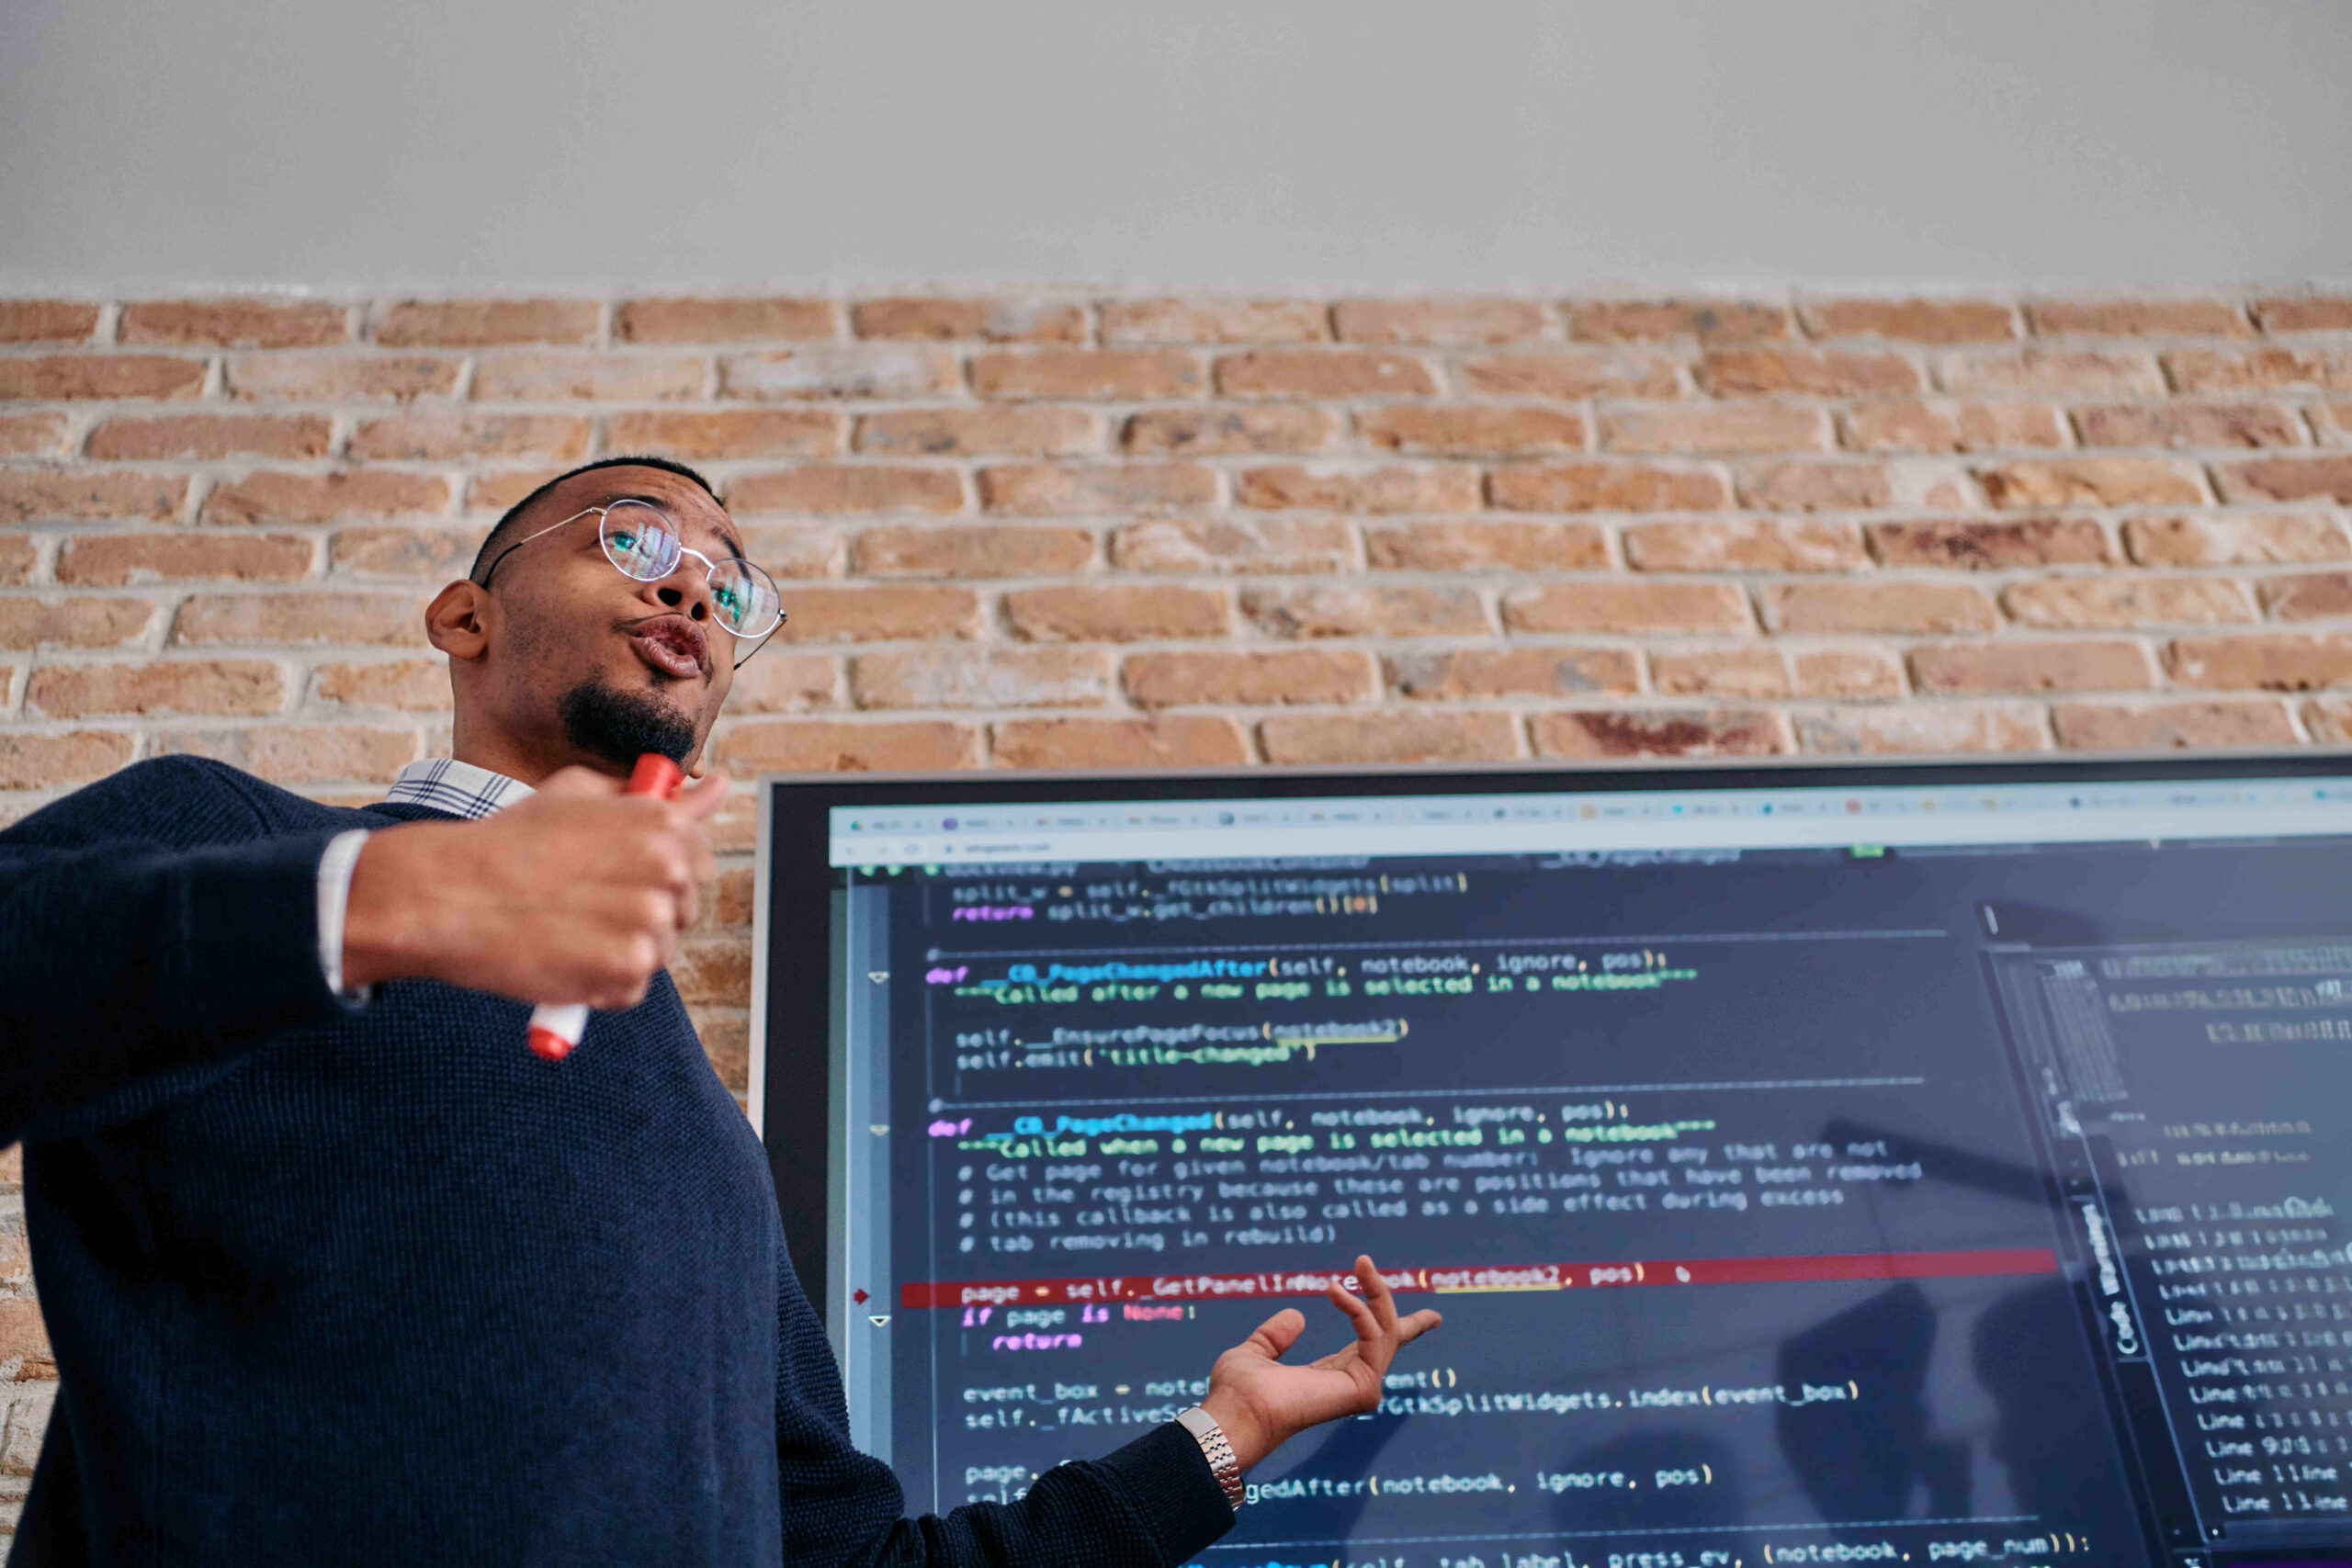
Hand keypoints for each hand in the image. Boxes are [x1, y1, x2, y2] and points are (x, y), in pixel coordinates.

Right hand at [342, 765, 729, 1004]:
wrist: (445, 894)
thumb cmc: (508, 842)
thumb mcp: (578, 795)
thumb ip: (651, 795)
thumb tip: (717, 786)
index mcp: (662, 823)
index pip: (699, 859)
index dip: (660, 873)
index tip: (625, 878)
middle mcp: (667, 870)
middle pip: (685, 908)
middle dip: (646, 912)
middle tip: (585, 906)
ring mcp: (650, 923)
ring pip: (660, 949)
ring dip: (623, 949)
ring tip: (568, 930)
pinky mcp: (628, 972)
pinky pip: (633, 986)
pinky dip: (603, 984)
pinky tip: (563, 958)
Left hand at [1196, 1255, 1440, 1470]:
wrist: (1234, 1414)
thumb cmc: (1237, 1392)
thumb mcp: (1254, 1353)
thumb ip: (1274, 1337)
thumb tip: (1298, 1315)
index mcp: (1330, 1377)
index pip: (1370, 1347)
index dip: (1393, 1327)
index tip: (1433, 1318)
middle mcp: (1350, 1383)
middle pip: (1391, 1339)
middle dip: (1402, 1312)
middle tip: (1389, 1278)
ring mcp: (1361, 1388)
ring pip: (1386, 1329)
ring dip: (1375, 1290)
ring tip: (1361, 1261)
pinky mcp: (1365, 1388)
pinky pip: (1374, 1335)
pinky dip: (1358, 1308)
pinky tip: (1334, 1290)